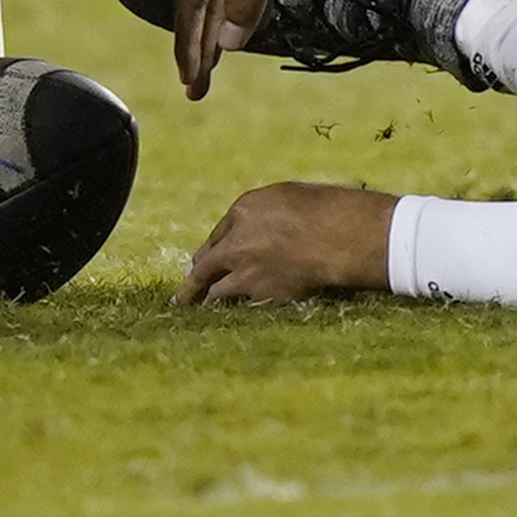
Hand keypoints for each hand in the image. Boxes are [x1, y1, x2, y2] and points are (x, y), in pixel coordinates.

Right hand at [173, 0, 381, 97]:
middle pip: (201, 3)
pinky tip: (245, 26)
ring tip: (214, 64)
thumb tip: (225, 45)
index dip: (189, 47)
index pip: (189, 7)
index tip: (190, 82)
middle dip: (199, 45)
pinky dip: (243, 7)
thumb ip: (247, 1)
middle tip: (198, 87)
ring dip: (220, 28)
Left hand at [177, 183, 399, 303]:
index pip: (218, 236)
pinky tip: (233, 318)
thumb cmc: (319, 208)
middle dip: (191, 284)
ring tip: (200, 311)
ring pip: (217, 293)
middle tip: (180, 297)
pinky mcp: (264, 296)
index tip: (199, 262)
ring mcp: (247, 273)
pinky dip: (240, 310)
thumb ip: (262, 214)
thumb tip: (255, 226)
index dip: (209, 251)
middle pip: (204, 267)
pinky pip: (246, 306)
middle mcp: (236, 244)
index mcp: (242, 211)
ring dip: (209, 301)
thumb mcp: (284, 197)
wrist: (335, 236)